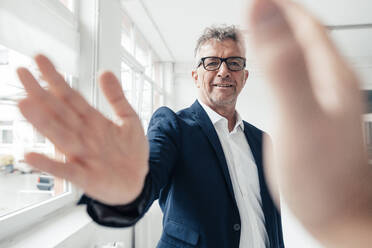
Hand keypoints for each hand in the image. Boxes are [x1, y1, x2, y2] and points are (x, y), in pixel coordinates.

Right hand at [17, 55, 148, 204]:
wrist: (137, 182)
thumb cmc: (131, 152)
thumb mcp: (129, 119)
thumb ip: (116, 97)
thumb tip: (105, 72)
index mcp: (93, 121)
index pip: (71, 96)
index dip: (57, 78)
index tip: (40, 59)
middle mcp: (83, 136)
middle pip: (60, 112)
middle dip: (41, 93)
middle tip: (21, 73)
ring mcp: (82, 156)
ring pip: (60, 136)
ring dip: (43, 122)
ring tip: (25, 104)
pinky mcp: (85, 177)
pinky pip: (65, 170)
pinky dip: (49, 164)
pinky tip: (31, 156)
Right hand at [248, 0, 371, 246]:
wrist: (340, 215)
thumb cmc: (321, 176)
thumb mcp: (298, 116)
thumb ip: (281, 66)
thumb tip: (263, 13)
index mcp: (329, 76)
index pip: (306, 25)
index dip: (282, 7)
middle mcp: (331, 84)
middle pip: (306, 37)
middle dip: (280, 18)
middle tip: (256, 10)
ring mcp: (324, 101)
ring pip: (302, 57)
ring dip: (280, 40)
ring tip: (260, 32)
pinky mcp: (315, 117)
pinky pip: (297, 79)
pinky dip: (280, 67)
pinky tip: (272, 74)